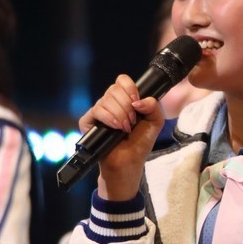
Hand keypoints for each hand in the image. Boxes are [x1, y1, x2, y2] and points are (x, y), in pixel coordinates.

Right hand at [79, 74, 163, 199]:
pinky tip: (115, 128)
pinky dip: (108, 118)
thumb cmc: (140, 143)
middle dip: (127, 106)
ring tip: (125, 129)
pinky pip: (96, 110)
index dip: (130, 88)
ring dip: (120, 114)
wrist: (128, 162)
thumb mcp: (155, 122)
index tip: (137, 103)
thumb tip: (138, 101)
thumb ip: (154, 106)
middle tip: (132, 122)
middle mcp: (110, 103)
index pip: (122, 80)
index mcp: (125, 100)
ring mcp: (98, 112)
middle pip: (114, 88)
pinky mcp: (88, 122)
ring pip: (106, 99)